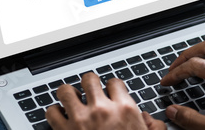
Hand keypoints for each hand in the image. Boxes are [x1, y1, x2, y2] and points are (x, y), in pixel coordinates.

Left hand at [46, 72, 165, 129]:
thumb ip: (152, 127)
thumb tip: (149, 120)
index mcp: (124, 109)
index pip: (114, 83)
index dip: (111, 88)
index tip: (109, 93)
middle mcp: (102, 110)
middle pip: (89, 79)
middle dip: (88, 84)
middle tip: (89, 92)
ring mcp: (80, 119)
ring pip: (66, 91)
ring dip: (68, 95)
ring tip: (71, 100)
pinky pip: (51, 112)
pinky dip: (54, 113)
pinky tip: (59, 117)